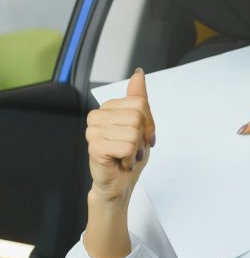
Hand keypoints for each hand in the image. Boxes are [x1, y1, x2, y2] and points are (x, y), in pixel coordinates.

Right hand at [85, 69, 155, 204]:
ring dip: (136, 149)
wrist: (119, 184)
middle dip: (143, 136)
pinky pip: (127, 146)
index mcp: (107, 108)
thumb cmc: (128, 156)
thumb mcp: (141, 125)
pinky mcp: (95, 146)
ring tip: (126, 155)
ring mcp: (93, 131)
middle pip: (138, 116)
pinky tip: (121, 161)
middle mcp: (97, 116)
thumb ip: (139, 99)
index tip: (142, 137)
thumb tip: (138, 74)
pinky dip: (130, 158)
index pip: (140, 103)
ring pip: (133, 131)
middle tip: (134, 148)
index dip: (149, 123)